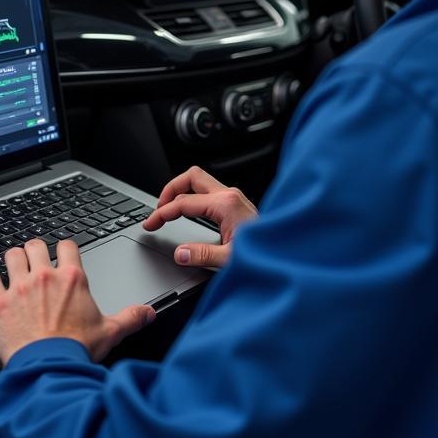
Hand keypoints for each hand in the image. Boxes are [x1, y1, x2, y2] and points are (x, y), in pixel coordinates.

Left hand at [0, 238, 156, 365]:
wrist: (49, 369)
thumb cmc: (77, 351)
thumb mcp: (110, 332)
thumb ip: (131, 318)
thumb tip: (148, 313)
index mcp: (72, 279)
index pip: (68, 246)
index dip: (65, 249)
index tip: (63, 255)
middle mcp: (44, 277)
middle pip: (36, 245)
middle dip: (36, 249)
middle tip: (36, 257)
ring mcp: (19, 288)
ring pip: (11, 255)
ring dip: (13, 257)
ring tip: (14, 261)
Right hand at [142, 165, 256, 269]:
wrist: (288, 252)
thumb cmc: (267, 254)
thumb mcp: (231, 259)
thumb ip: (202, 255)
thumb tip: (180, 253)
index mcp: (225, 204)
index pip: (183, 203)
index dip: (162, 213)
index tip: (150, 224)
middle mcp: (230, 195)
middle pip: (190, 178)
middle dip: (169, 190)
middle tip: (158, 209)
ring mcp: (234, 197)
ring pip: (199, 180)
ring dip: (181, 191)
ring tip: (168, 208)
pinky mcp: (236, 203)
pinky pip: (207, 191)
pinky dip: (192, 197)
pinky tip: (188, 211)